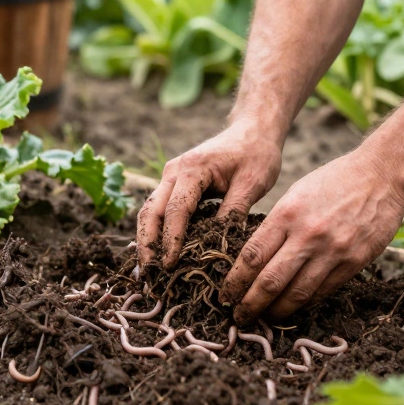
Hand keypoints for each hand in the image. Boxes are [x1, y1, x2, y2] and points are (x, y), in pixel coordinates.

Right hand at [136, 121, 282, 267]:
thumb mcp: (252, 183)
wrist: (253, 130)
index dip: (172, 239)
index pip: (176, 210)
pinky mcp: (175, 184)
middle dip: (147, 243)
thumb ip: (234, 211)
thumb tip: (219, 244)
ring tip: (149, 269)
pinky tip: (158, 253)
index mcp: (193, 169)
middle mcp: (174, 171)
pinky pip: (159, 209)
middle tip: (149, 274)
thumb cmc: (256, 153)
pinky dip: (156, 231)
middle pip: (150, 210)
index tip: (171, 265)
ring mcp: (171, 176)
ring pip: (149, 210)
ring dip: (147, 239)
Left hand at [218, 148, 403, 323]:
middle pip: (269, 281)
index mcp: (287, 214)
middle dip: (250, 305)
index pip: (252, 256)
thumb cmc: (334, 181)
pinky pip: (323, 292)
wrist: (381, 176)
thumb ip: (277, 224)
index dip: (234, 281)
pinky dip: (305, 304)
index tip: (225, 294)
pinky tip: (294, 308)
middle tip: (239, 317)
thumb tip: (254, 258)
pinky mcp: (354, 262)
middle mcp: (307, 235)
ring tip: (265, 319)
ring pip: (296, 294)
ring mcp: (332, 251)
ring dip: (277, 311)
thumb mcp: (296, 193)